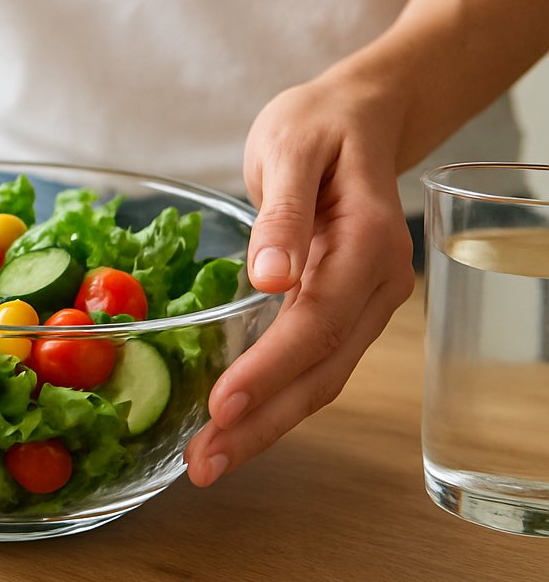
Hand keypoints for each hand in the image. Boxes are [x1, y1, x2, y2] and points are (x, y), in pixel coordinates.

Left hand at [183, 77, 416, 485]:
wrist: (356, 117)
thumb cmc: (316, 126)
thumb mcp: (289, 148)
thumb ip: (283, 214)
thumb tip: (269, 274)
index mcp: (367, 244)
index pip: (316, 323)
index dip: (269, 370)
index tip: (221, 405)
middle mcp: (377, 285)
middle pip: (322, 370)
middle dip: (262, 422)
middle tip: (203, 464)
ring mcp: (366, 303)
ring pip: (321, 380)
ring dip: (266, 426)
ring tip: (210, 461)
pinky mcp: (344, 310)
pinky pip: (315, 366)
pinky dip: (276, 402)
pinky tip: (236, 426)